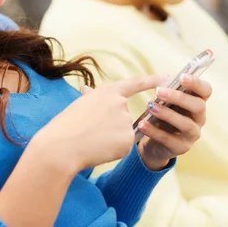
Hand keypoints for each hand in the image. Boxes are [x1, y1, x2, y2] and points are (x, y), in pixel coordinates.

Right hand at [32, 74, 166, 173]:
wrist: (61, 147)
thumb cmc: (65, 126)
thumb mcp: (79, 105)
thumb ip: (92, 99)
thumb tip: (88, 91)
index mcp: (107, 91)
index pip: (134, 84)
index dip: (151, 80)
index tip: (166, 76)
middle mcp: (120, 104)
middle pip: (124, 116)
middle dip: (112, 126)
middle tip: (91, 131)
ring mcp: (125, 122)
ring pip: (124, 133)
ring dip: (112, 139)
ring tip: (92, 140)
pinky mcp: (128, 140)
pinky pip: (124, 147)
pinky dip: (113, 150)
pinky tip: (99, 149)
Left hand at [137, 75, 211, 170]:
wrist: (154, 142)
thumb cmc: (163, 115)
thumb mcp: (165, 101)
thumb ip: (166, 91)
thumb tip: (161, 78)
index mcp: (197, 102)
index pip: (206, 91)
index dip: (196, 83)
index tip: (181, 77)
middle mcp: (199, 118)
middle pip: (198, 106)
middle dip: (179, 97)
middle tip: (159, 91)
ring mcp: (192, 134)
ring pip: (186, 124)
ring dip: (167, 114)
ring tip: (150, 107)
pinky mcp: (181, 148)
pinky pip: (169, 139)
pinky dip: (154, 131)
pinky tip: (142, 124)